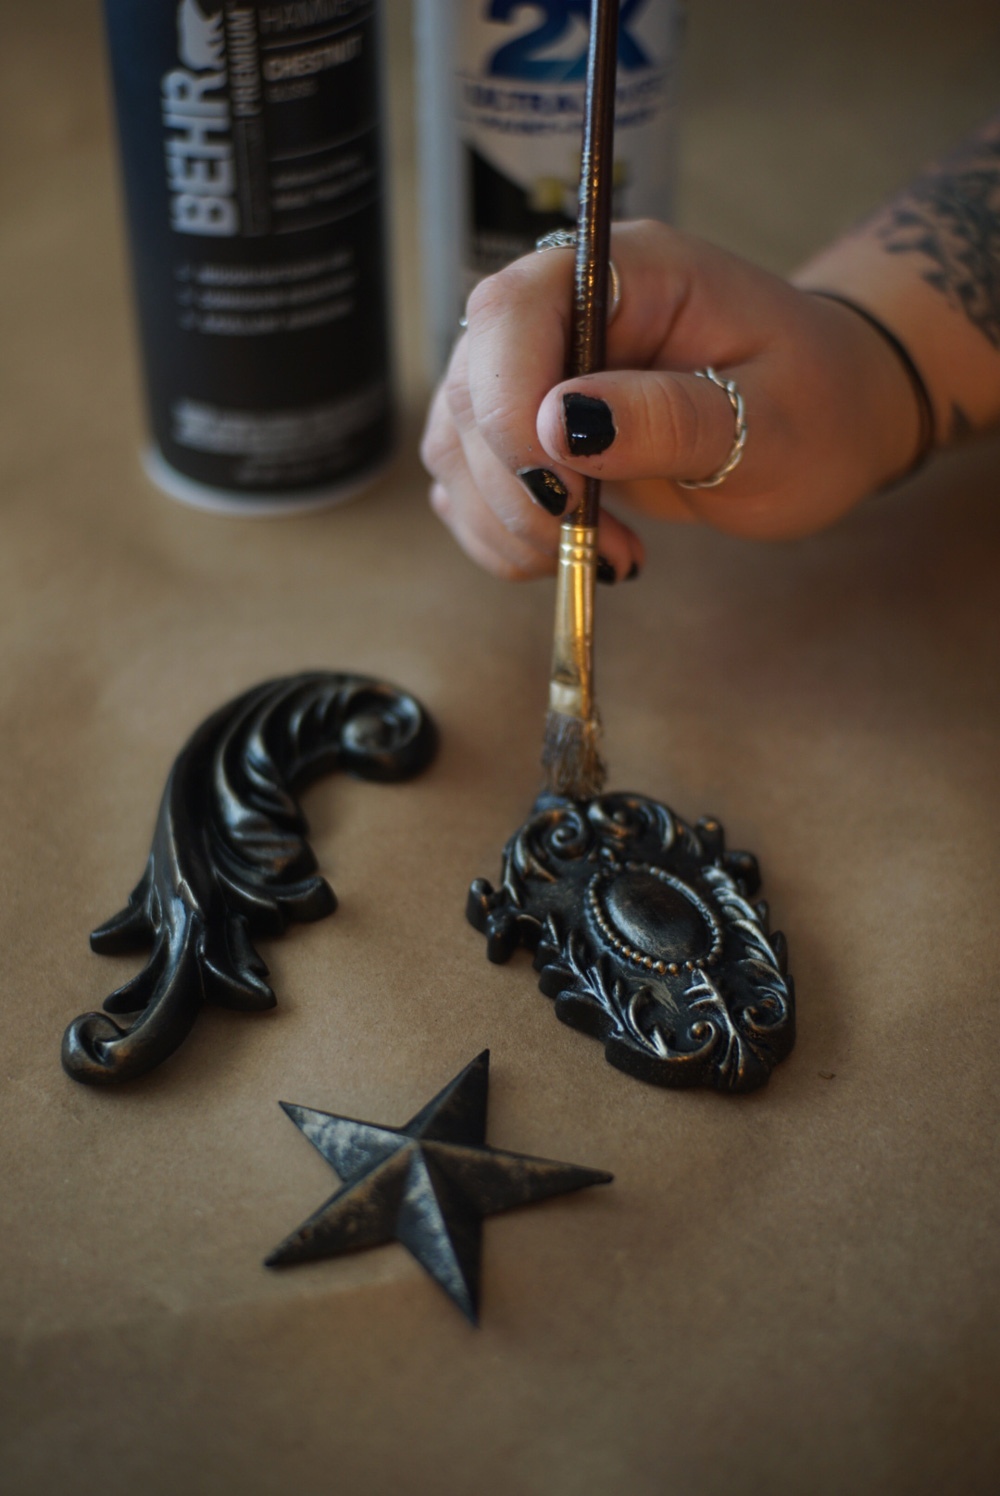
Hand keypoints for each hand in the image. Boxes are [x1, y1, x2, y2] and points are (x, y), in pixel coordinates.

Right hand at [420, 220, 922, 579]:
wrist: (823, 423)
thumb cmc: (814, 405)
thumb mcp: (771, 418)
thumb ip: (670, 416)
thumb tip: (560, 424)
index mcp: (624, 273)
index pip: (511, 311)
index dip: (508, 405)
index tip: (562, 490)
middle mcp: (559, 312)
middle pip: (467, 389)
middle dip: (516, 491)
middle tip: (596, 544)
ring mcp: (532, 374)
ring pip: (455, 448)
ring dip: (505, 525)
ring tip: (598, 554)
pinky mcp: (524, 436)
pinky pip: (468, 489)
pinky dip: (503, 540)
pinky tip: (573, 552)